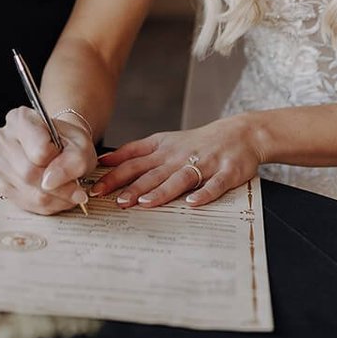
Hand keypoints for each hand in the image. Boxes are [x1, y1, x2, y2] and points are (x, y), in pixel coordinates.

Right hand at [0, 106, 94, 214]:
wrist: (61, 147)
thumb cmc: (68, 141)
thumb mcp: (81, 145)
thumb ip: (72, 161)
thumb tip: (49, 182)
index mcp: (19, 119)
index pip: (39, 150)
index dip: (58, 158)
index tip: (65, 155)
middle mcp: (4, 139)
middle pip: (29, 173)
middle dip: (59, 185)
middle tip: (77, 185)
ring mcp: (0, 164)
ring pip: (29, 192)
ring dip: (57, 198)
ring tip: (71, 190)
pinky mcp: (4, 186)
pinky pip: (28, 204)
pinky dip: (49, 204)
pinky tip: (59, 196)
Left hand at [89, 115, 262, 207]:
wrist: (240, 133)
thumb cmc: (198, 142)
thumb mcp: (164, 141)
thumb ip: (136, 151)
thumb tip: (105, 161)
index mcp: (163, 148)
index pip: (134, 160)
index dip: (115, 174)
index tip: (96, 187)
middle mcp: (180, 156)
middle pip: (153, 173)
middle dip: (133, 187)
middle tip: (116, 202)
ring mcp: (204, 163)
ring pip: (180, 178)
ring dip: (163, 190)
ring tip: (147, 203)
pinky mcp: (226, 172)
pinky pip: (214, 185)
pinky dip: (204, 194)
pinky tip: (193, 204)